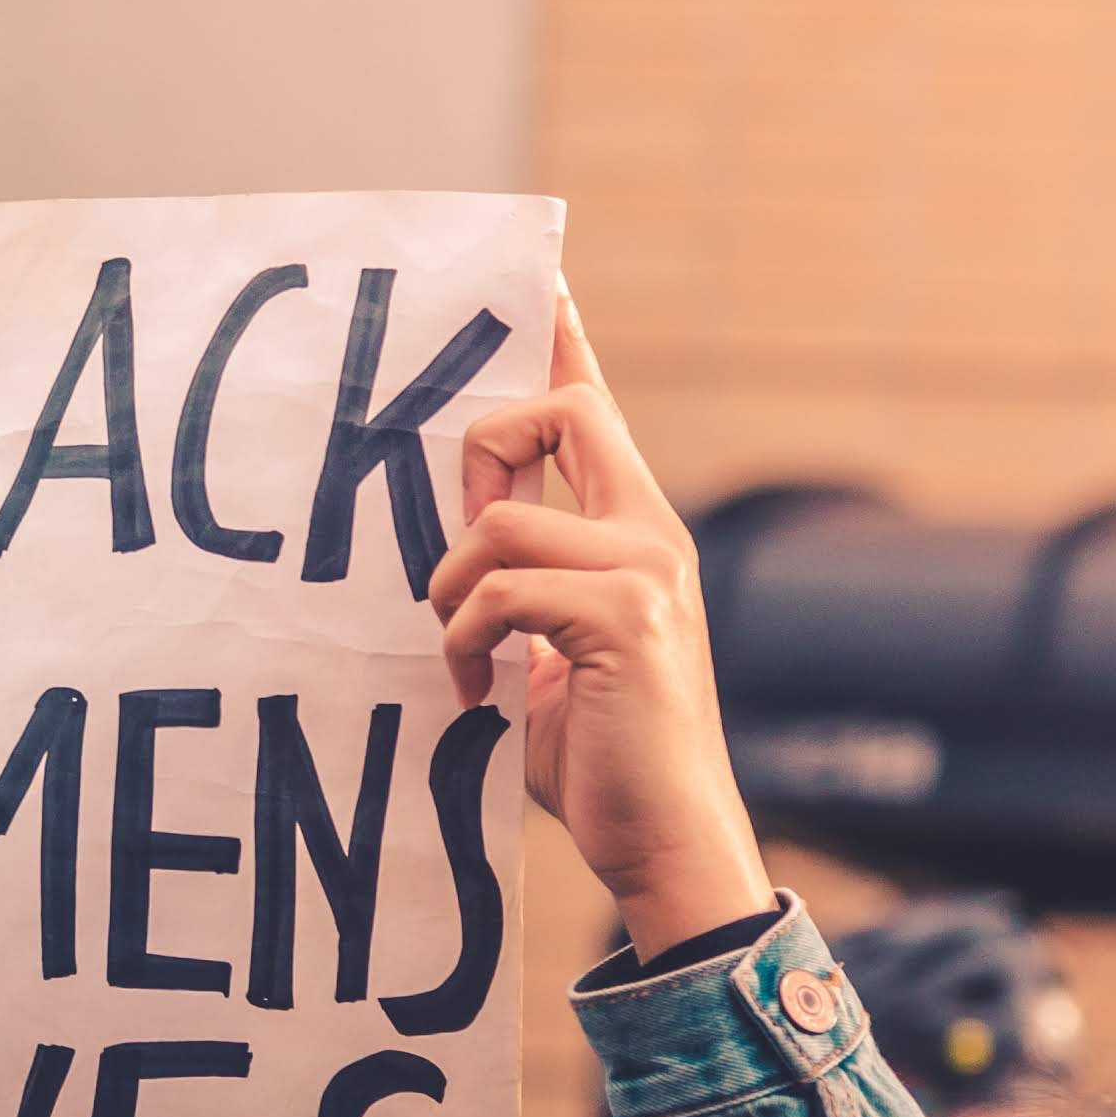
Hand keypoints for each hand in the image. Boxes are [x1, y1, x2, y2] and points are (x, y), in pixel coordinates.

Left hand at [433, 300, 772, 959]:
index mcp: (636, 533)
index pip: (593, 410)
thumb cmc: (600, 759)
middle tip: (458, 541)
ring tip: (460, 659)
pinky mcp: (625, 618)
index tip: (540, 275)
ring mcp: (646, 570)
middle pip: (560, 413)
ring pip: (500, 523)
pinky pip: (498, 591)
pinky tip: (476, 692)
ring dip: (449, 592)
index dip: (560, 342)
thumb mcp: (549, 657)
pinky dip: (464, 642)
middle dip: (484, 449)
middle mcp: (652, 533)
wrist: (666, 841)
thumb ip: (519, 593)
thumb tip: (453, 559)